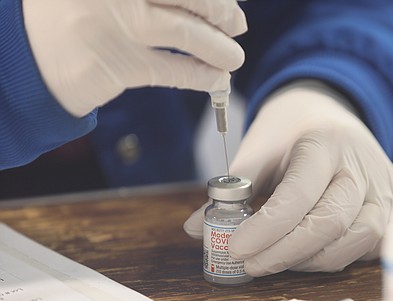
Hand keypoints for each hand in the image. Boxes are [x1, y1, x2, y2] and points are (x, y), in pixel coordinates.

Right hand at [23, 0, 245, 116]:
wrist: (32, 58)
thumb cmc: (80, 16)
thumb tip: (222, 4)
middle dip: (223, 11)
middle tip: (237, 23)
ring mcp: (118, 24)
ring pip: (187, 33)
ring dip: (221, 48)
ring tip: (234, 58)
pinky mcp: (121, 64)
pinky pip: (176, 71)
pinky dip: (204, 76)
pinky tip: (217, 79)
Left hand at [184, 83, 392, 275]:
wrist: (334, 114)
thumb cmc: (293, 133)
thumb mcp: (259, 150)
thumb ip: (232, 190)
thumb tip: (195, 230)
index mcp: (325, 143)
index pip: (298, 195)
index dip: (265, 229)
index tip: (235, 248)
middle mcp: (363, 167)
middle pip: (330, 223)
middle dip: (284, 253)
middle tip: (249, 265)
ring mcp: (386, 190)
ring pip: (354, 242)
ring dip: (310, 261)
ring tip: (276, 259)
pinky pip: (369, 248)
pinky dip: (336, 258)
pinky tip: (308, 255)